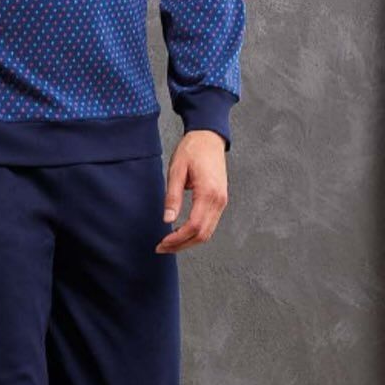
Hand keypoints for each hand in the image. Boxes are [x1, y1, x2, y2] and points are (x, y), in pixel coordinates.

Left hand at [155, 130, 229, 252]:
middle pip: (202, 234)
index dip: (177, 239)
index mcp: (208, 193)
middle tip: (162, 248)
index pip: (194, 226)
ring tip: (169, 243)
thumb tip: (168, 219)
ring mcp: (222, 201)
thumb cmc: (192, 150)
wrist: (209, 137)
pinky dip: (196, 232)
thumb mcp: (176, 170)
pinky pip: (209, 223)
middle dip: (181, 245)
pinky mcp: (220, 200)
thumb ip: (173, 196)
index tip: (162, 243)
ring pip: (207, 232)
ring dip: (188, 241)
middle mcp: (219, 200)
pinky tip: (181, 232)